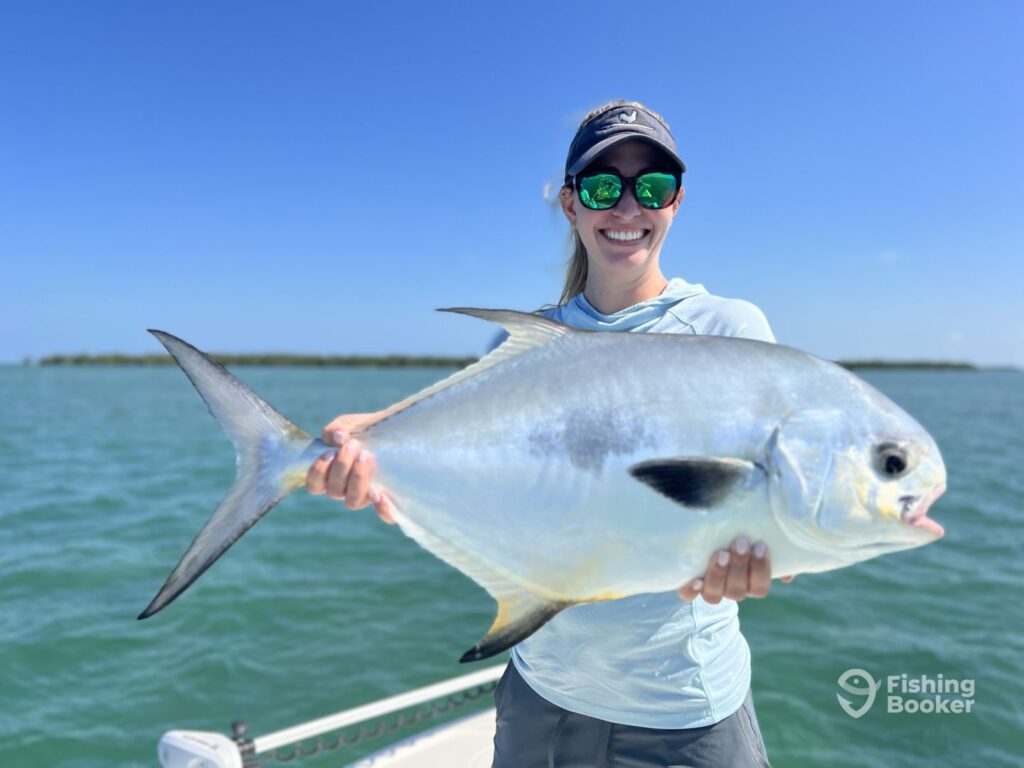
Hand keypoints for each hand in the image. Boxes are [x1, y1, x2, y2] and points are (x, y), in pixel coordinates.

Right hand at [305, 412, 394, 523]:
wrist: (393, 431)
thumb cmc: (364, 431)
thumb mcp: (348, 425)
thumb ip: (337, 429)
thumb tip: (338, 436)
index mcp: (329, 476)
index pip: (314, 485)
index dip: (317, 472)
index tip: (329, 453)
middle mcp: (344, 490)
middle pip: (334, 491)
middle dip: (341, 467)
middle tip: (352, 445)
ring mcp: (365, 496)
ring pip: (353, 501)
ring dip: (357, 479)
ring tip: (365, 456)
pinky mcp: (385, 499)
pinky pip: (384, 514)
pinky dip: (382, 509)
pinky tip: (382, 495)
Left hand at [677, 537, 794, 603]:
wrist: (710, 523)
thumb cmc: (743, 528)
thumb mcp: (761, 532)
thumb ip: (779, 546)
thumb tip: (788, 575)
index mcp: (750, 581)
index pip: (759, 588)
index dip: (760, 570)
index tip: (760, 545)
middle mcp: (730, 588)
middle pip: (737, 591)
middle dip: (740, 567)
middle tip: (740, 542)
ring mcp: (710, 587)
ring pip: (714, 595)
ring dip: (719, 575)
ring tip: (720, 553)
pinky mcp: (689, 582)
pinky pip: (688, 595)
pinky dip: (691, 590)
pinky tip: (695, 579)